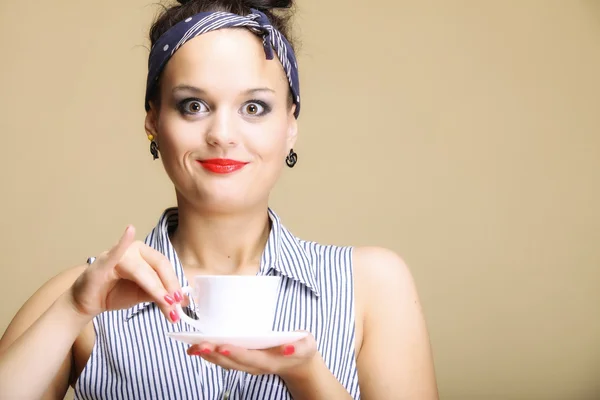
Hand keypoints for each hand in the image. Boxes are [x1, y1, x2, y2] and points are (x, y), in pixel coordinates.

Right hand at [68, 225, 183, 322]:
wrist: (86, 302)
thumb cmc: (114, 293)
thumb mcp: (142, 295)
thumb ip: (160, 295)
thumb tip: (181, 301)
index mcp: (145, 254)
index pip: (165, 266)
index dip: (174, 283)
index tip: (181, 301)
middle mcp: (134, 250)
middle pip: (157, 266)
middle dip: (168, 287)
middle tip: (175, 305)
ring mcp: (118, 254)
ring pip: (142, 270)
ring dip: (156, 288)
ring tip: (166, 303)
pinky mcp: (104, 262)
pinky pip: (115, 252)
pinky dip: (122, 242)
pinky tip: (130, 231)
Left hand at [186, 332, 317, 377]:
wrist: (299, 365)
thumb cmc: (301, 348)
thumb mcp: (307, 345)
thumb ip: (299, 346)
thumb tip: (286, 347)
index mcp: (271, 361)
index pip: (251, 358)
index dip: (236, 353)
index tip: (221, 346)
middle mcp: (257, 366)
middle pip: (233, 363)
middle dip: (215, 354)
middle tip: (198, 345)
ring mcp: (249, 366)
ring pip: (226, 364)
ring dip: (209, 356)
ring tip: (193, 346)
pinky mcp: (243, 363)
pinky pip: (225, 361)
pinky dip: (211, 355)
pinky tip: (198, 348)